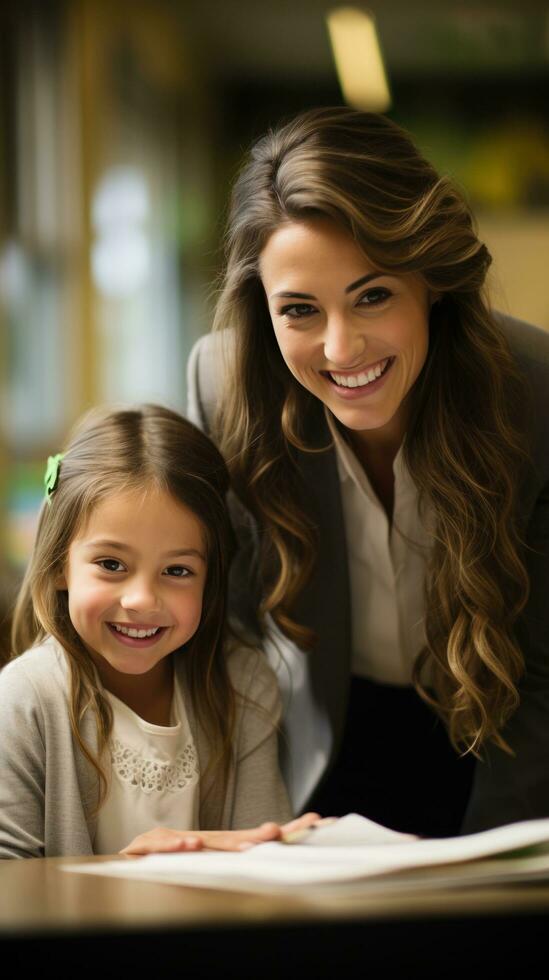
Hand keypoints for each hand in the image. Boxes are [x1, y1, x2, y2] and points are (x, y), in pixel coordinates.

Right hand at [120, 812, 321, 855]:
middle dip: (257, 837)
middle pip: (232, 839)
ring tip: (248, 846)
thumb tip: (271, 854)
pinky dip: (174, 846)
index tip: (314, 824)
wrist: (119, 864)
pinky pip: (160, 846)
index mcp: (215, 847)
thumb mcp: (199, 867)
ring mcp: (172, 841)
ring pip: (201, 841)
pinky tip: (189, 846)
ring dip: (224, 844)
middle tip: (279, 835)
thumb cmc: (164, 866)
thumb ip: (230, 862)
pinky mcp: (144, 847)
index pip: (252, 840)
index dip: (283, 833)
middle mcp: (198, 840)